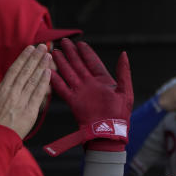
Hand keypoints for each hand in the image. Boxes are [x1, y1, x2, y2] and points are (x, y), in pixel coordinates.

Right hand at [0, 44, 51, 138]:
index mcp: (1, 91)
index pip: (14, 70)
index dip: (22, 58)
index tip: (29, 49)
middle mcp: (12, 93)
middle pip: (26, 71)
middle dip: (35, 58)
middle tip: (43, 46)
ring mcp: (22, 101)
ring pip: (33, 80)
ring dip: (41, 66)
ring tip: (48, 55)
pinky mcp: (30, 111)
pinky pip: (39, 94)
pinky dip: (44, 83)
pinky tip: (49, 73)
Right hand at [47, 39, 132, 153]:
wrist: (109, 133)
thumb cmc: (120, 115)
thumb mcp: (125, 91)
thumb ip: (124, 72)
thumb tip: (124, 54)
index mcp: (103, 81)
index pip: (93, 62)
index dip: (86, 52)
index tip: (79, 42)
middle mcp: (90, 84)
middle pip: (78, 65)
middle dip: (71, 53)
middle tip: (63, 42)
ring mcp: (81, 92)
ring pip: (69, 73)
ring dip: (62, 62)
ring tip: (54, 51)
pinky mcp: (73, 101)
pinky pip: (62, 88)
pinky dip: (55, 80)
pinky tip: (49, 71)